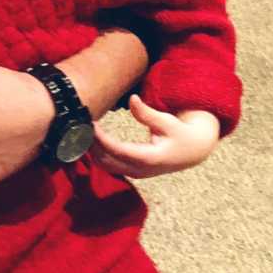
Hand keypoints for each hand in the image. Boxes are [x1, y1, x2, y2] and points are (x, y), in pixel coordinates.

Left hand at [92, 96, 219, 178]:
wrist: (193, 151)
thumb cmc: (180, 133)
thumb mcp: (168, 122)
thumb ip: (148, 113)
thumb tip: (132, 99)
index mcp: (149, 158)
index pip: (117, 150)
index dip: (100, 138)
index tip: (89, 123)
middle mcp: (139, 170)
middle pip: (106, 160)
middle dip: (90, 143)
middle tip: (79, 123)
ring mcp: (134, 173)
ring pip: (104, 165)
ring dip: (91, 149)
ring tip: (81, 128)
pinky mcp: (130, 171)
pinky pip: (108, 165)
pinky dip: (96, 152)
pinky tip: (89, 137)